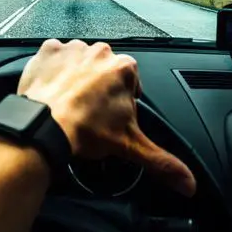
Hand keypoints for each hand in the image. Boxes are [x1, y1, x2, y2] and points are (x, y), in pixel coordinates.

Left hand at [18, 39, 195, 196]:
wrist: (44, 125)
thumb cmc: (84, 130)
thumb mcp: (130, 146)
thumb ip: (162, 162)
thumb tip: (188, 183)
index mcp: (125, 68)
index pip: (130, 84)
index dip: (121, 103)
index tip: (109, 116)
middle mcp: (100, 52)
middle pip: (104, 71)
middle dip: (99, 88)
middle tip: (88, 112)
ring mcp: (73, 48)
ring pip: (79, 62)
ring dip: (76, 77)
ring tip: (69, 102)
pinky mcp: (48, 50)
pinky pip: (54, 57)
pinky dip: (54, 70)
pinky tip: (53, 89)